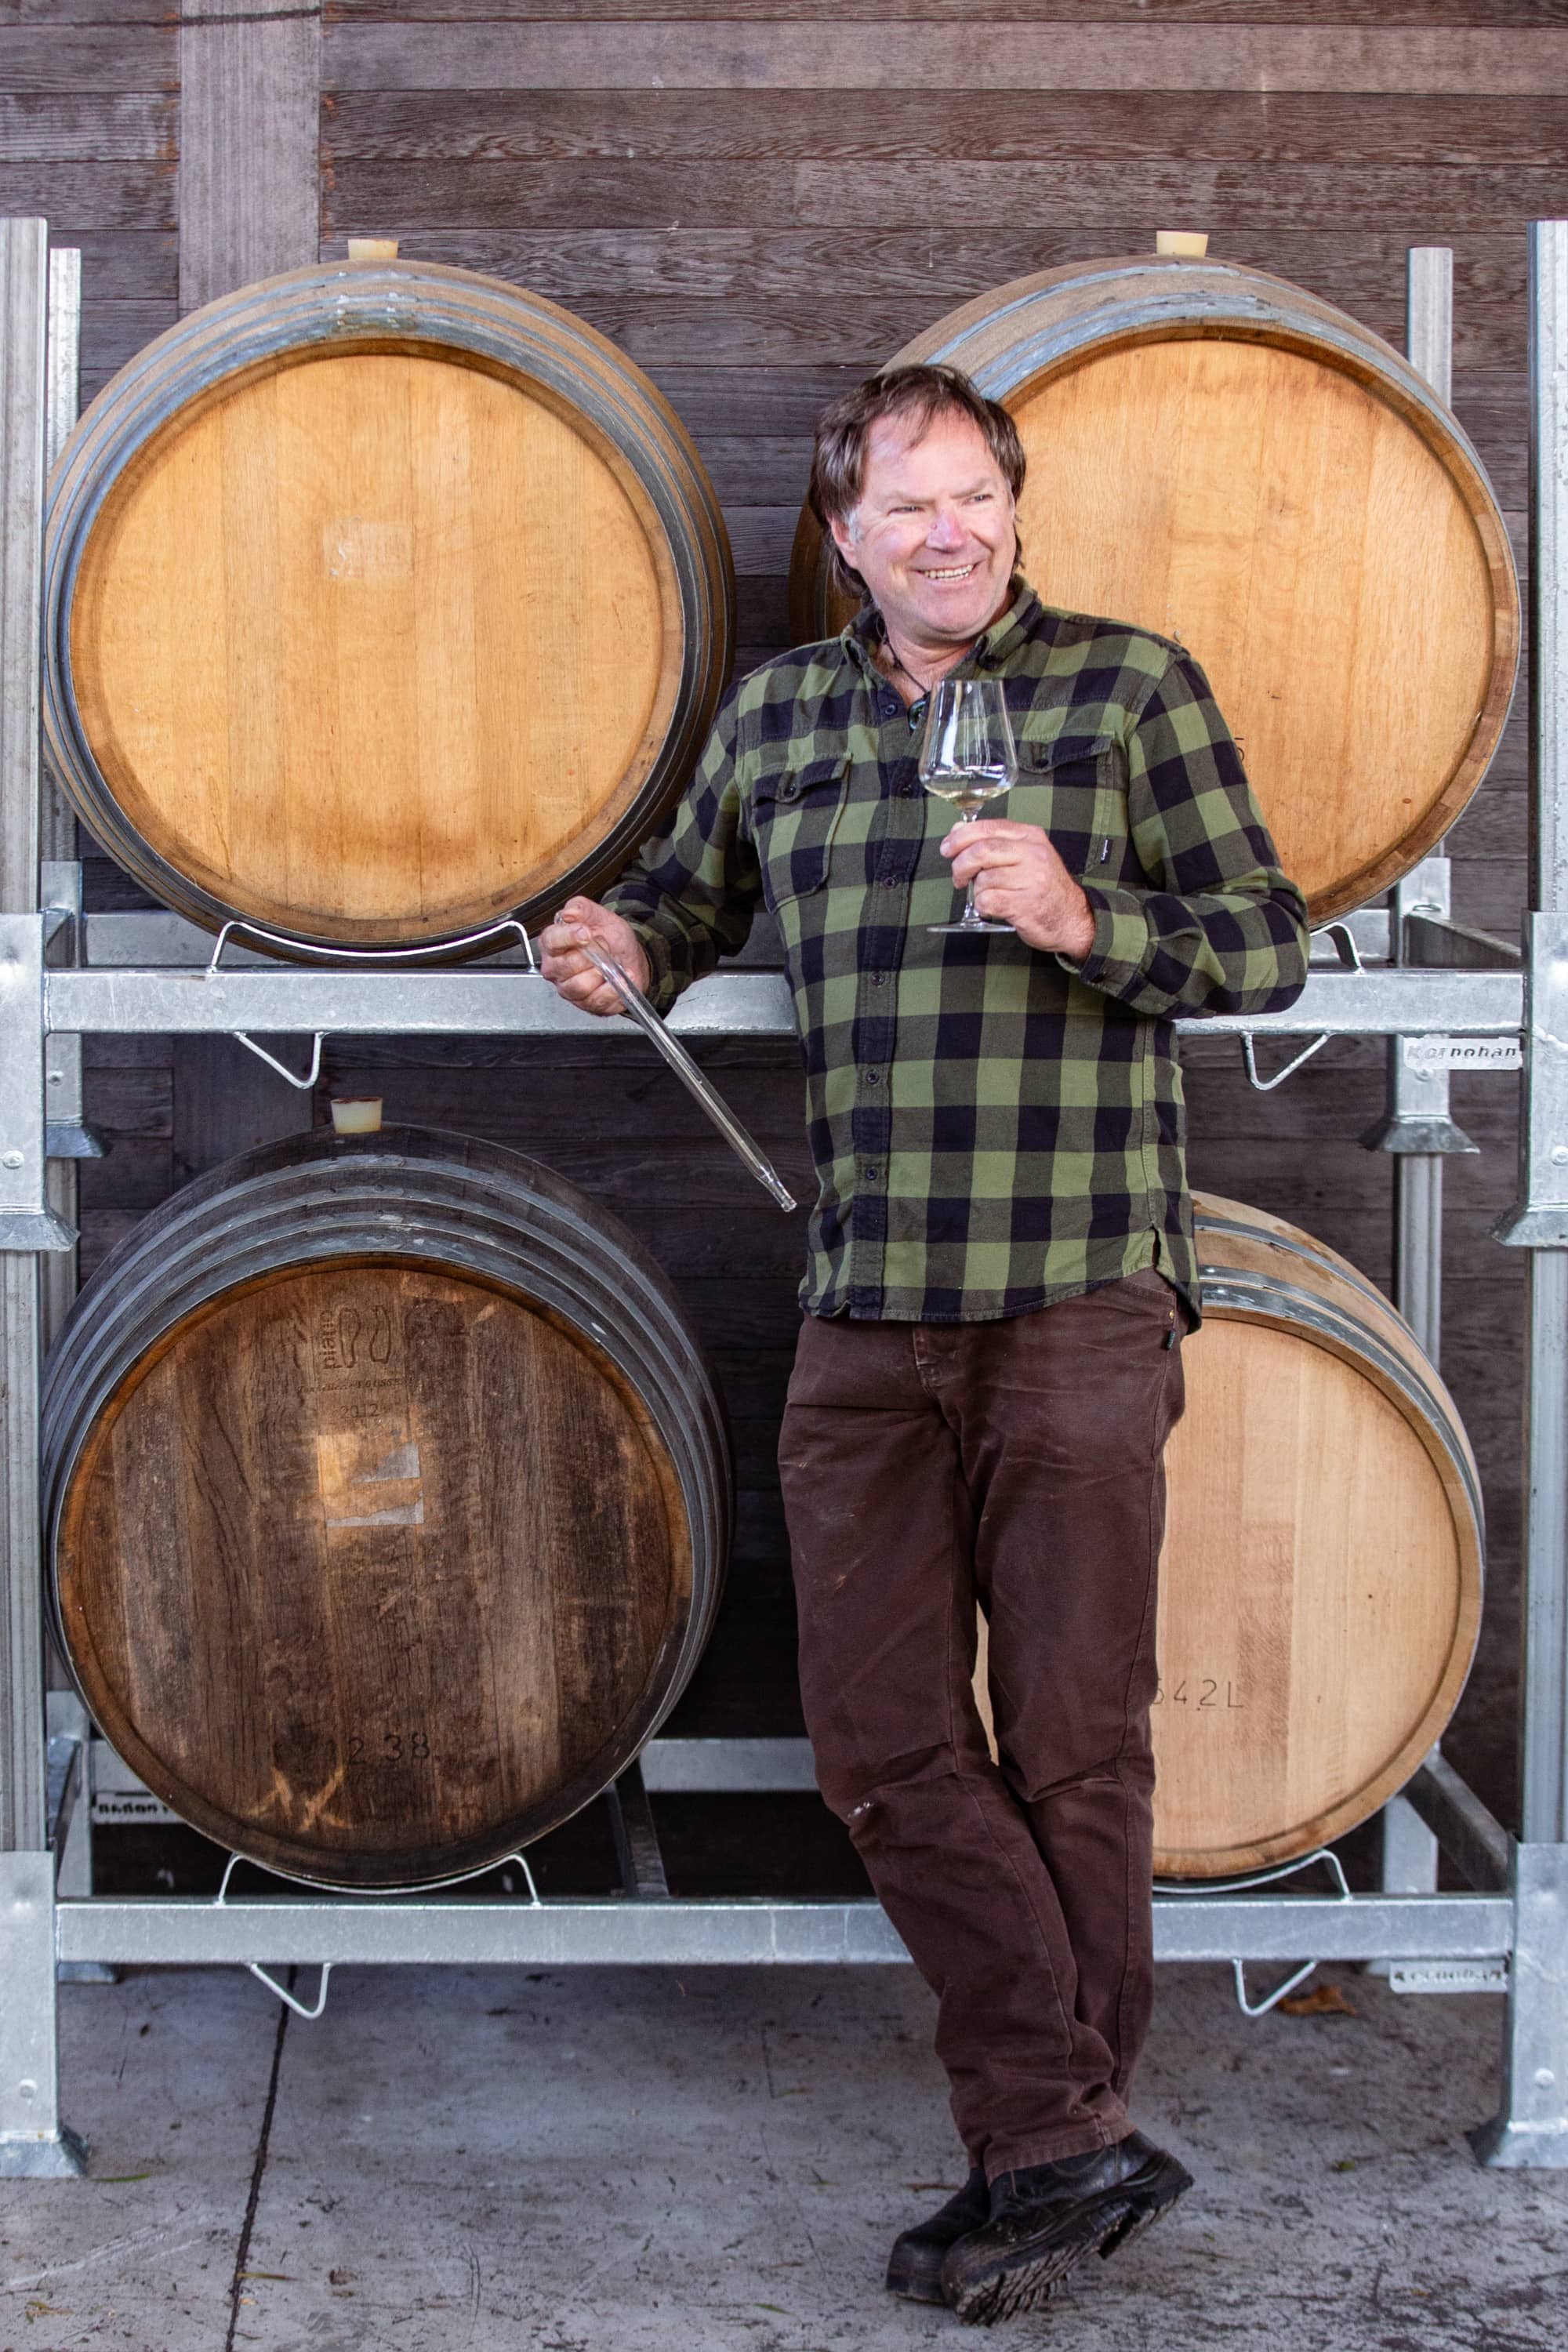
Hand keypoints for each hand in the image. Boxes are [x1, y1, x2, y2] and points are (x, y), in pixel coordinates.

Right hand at [538, 896, 651, 1016]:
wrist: (629, 960)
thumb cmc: (610, 939)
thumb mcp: (600, 916)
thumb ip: (582, 908)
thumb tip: (569, 912)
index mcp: (553, 943)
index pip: (551, 941)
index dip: (569, 937)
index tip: (586, 933)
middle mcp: (555, 967)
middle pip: (566, 966)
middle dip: (592, 955)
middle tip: (604, 948)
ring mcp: (567, 988)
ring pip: (580, 985)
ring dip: (602, 973)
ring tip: (610, 964)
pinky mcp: (584, 1004)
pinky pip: (597, 1000)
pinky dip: (613, 989)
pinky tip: (617, 979)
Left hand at [941, 820, 1096, 957]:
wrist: (1072, 917)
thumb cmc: (1044, 887)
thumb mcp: (1025, 855)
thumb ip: (994, 841)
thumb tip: (958, 830)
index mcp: (1030, 836)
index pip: (988, 828)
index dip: (961, 837)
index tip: (947, 848)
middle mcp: (1033, 854)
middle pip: (982, 851)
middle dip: (961, 865)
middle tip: (958, 877)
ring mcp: (1032, 879)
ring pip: (983, 879)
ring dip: (977, 891)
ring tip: (989, 896)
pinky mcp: (1026, 904)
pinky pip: (987, 901)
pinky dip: (982, 906)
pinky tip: (993, 907)